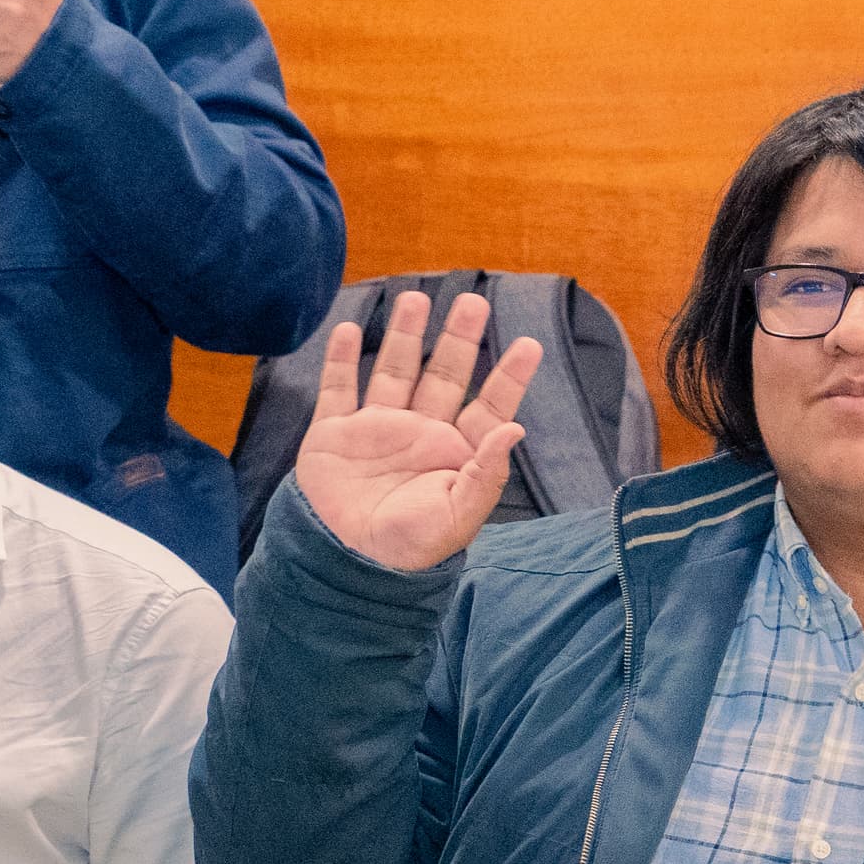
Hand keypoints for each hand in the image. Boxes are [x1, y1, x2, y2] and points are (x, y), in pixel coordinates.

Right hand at [292, 290, 542, 571]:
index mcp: (456, 453)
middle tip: (472, 300)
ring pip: (394, 371)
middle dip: (458, 338)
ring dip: (404, 335)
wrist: (349, 566)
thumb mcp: (458, 515)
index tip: (529, 344)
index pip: (489, 405)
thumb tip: (516, 427)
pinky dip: (340, 359)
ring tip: (415, 298)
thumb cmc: (411, 548)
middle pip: (444, 375)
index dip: (508, 376)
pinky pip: (338, 389)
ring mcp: (377, 430)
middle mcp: (421, 434)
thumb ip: (487, 472)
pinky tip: (347, 328)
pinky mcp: (334, 435)